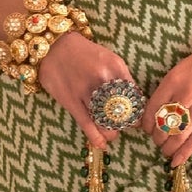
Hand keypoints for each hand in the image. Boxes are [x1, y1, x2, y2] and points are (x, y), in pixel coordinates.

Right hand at [36, 29, 140, 150]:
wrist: (53, 47)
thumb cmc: (84, 53)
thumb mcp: (109, 58)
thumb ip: (122, 77)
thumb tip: (134, 100)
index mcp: (116, 66)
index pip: (134, 94)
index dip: (138, 111)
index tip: (137, 118)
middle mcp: (103, 78)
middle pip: (121, 109)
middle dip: (125, 123)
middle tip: (124, 126)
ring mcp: (86, 91)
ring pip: (105, 121)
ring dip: (112, 132)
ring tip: (113, 134)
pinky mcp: (71, 101)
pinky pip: (86, 124)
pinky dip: (95, 137)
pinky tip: (102, 144)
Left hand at [145, 29, 191, 164]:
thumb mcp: (180, 69)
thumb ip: (168, 90)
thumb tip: (155, 115)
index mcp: (174, 79)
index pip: (153, 108)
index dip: (146, 124)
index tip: (146, 130)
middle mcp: (188, 92)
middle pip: (165, 124)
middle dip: (157, 139)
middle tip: (157, 143)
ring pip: (180, 134)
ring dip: (169, 147)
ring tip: (166, 152)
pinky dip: (186, 151)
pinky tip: (177, 160)